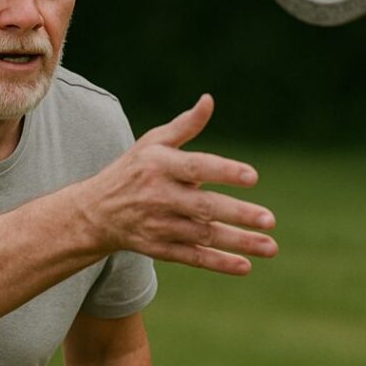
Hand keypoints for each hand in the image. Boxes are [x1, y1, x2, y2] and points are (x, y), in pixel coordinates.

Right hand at [76, 94, 276, 274]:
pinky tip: (245, 265)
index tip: (252, 177)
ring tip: (270, 247)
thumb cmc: (133, 169)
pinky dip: (218, 263)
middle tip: (269, 219)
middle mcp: (159, 196)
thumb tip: (209, 100)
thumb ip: (185, 125)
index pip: (196, 168)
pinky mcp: (159, 248)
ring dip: (238, 242)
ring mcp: (159, 225)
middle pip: (203, 207)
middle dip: (237, 214)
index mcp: (160, 166)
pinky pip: (192, 257)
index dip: (224, 171)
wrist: (96, 212)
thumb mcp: (152, 143)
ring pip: (203, 236)